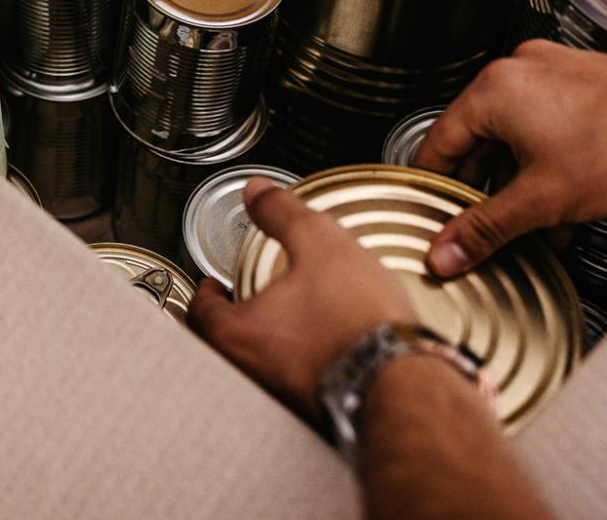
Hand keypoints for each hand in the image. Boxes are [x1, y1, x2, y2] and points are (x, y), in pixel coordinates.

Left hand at [188, 179, 414, 420]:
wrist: (406, 382)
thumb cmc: (360, 322)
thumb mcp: (320, 243)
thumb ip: (282, 213)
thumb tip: (257, 192)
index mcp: (238, 335)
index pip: (200, 313)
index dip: (206, 293)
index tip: (214, 284)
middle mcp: (252, 374)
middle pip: (223, 345)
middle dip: (232, 321)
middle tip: (245, 300)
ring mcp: (283, 399)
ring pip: (258, 368)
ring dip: (266, 344)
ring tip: (286, 321)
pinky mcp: (316, 413)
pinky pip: (294, 385)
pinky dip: (298, 365)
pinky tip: (324, 350)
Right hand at [412, 40, 606, 275]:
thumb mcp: (543, 201)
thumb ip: (486, 229)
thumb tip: (448, 250)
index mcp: (494, 90)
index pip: (438, 143)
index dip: (434, 188)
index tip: (433, 213)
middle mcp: (519, 71)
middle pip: (479, 141)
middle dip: (487, 192)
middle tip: (486, 228)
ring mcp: (553, 73)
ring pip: (516, 136)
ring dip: (521, 183)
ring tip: (537, 224)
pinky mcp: (582, 83)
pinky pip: (546, 125)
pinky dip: (547, 163)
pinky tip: (565, 201)